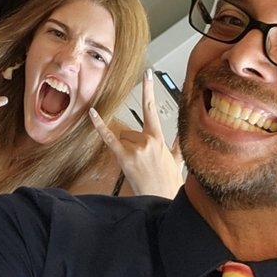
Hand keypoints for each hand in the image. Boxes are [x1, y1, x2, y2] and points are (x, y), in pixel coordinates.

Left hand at [89, 71, 183, 198]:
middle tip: (142, 161)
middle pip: (131, 129)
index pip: (152, 108)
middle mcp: (147, 140)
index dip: (149, 90)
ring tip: (137, 166)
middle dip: (133, 142)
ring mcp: (135, 148)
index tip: (147, 74)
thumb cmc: (169, 184)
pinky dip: (100, 126)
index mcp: (159, 139)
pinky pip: (109, 138)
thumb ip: (178, 144)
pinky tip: (93, 114)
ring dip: (126, 148)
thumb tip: (184, 133)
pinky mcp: (124, 157)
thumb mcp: (178, 162)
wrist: (161, 202)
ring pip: (123, 137)